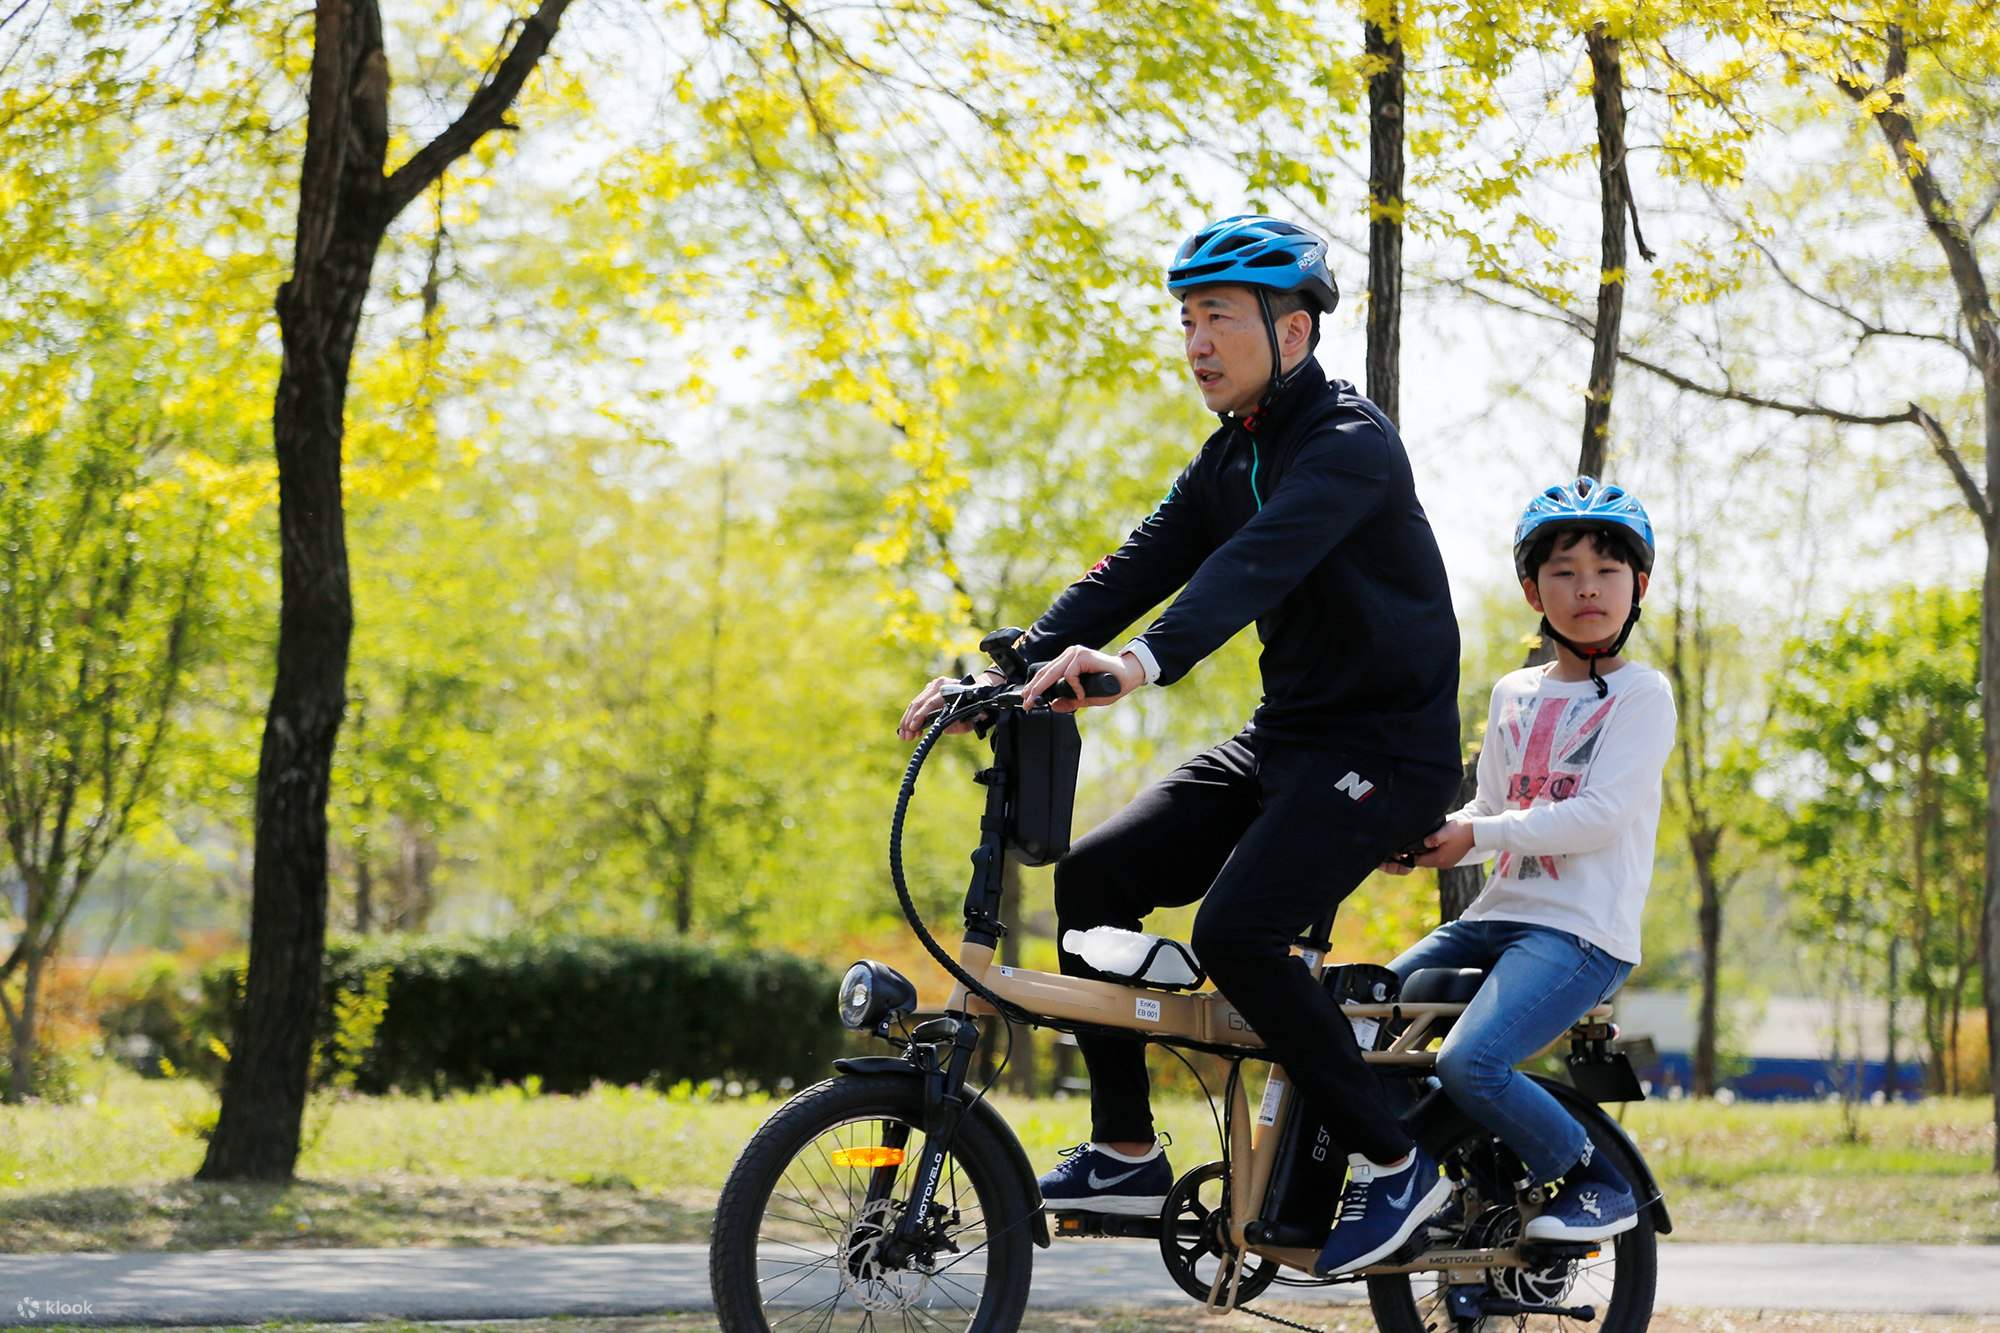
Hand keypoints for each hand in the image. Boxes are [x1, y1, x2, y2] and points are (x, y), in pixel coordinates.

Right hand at [897, 670, 1002, 740]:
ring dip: (907, 720)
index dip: (921, 716)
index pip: (931, 703)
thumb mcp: (971, 719)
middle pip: (919, 703)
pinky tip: (910, 729)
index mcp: (950, 689)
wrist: (978, 691)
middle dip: (910, 721)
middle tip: (906, 737)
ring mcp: (933, 685)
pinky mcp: (928, 689)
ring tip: (905, 736)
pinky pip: (917, 703)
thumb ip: (960, 725)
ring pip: (915, 703)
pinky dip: (911, 716)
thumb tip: (944, 729)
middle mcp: (939, 684)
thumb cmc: (975, 707)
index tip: (913, 727)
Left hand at [1022, 645, 1143, 712]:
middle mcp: (1070, 655)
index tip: (1027, 699)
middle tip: (1027, 702)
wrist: (1129, 676)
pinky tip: (1082, 695)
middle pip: (1045, 672)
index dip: (1034, 686)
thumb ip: (1070, 700)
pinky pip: (1070, 674)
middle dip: (1033, 689)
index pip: (1046, 673)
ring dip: (1045, 688)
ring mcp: (1076, 653)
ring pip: (1053, 672)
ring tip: (1040, 700)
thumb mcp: (1085, 697)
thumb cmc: (1110, 685)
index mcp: (1068, 661)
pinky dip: (1074, 687)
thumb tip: (1054, 706)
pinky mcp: (1083, 656)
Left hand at [1397, 820, 1474, 869]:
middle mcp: (1443, 864)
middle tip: (1412, 842)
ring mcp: (1448, 863)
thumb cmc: (1459, 831)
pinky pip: (1437, 858)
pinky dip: (1433, 853)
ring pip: (1430, 861)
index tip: (1407, 845)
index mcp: (1439, 859)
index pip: (1418, 861)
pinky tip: (1433, 844)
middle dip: (1417, 854)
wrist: (1475, 833)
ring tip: (1422, 842)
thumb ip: (1433, 838)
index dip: (1411, 854)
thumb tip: (1424, 843)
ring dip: (1425, 853)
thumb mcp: (1444, 832)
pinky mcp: (1451, 860)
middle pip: (1423, 862)